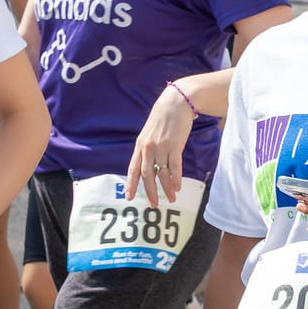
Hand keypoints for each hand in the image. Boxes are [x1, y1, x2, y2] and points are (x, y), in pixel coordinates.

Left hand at [124, 87, 194, 207]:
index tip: (129, 197)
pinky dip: (176, 178)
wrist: (176, 103)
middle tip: (154, 205)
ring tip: (171, 198)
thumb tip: (149, 164)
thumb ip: (147, 148)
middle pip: (147, 175)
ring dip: (167, 188)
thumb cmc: (163, 120)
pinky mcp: (175, 145)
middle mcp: (148, 148)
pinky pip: (174, 166)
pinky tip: (178, 187)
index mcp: (140, 146)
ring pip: (162, 173)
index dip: (131, 184)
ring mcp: (161, 147)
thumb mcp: (149, 134)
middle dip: (150, 191)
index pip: (133, 169)